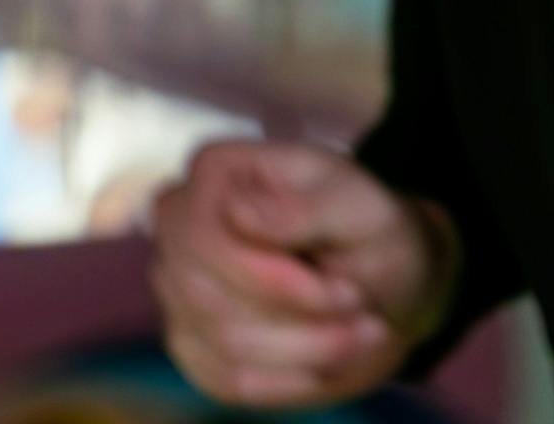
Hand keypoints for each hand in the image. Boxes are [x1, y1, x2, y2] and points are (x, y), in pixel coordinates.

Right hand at [152, 140, 451, 409]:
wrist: (378, 280)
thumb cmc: (367, 231)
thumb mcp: (362, 209)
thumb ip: (305, 209)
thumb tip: (238, 214)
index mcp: (215, 173)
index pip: (205, 238)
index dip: (276, 281)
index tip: (351, 293)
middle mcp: (178, 222)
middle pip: (206, 296)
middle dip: (301, 323)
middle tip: (363, 317)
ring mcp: (176, 282)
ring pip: (222, 342)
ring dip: (306, 352)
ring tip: (357, 336)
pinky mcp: (191, 338)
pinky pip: (225, 379)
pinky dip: (287, 382)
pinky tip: (324, 364)